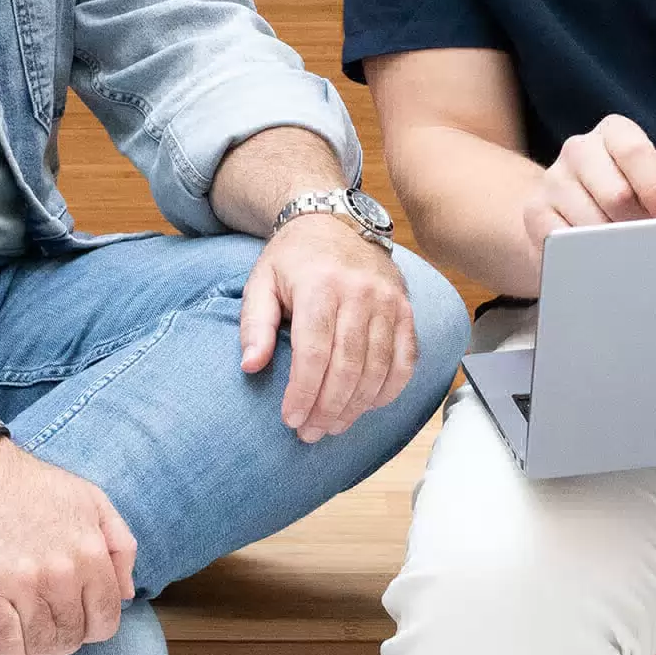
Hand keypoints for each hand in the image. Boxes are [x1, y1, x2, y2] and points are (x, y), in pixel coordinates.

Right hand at [0, 432, 137, 654]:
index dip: (95, 629)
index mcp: (90, 550)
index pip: (107, 618)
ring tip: (32, 649)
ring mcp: (22, 582)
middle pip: (73, 636)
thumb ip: (120, 543)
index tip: (81, 626)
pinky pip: (5, 643)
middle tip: (52, 635)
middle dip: (65, 642)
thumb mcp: (91, 499)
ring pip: (41, 645)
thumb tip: (129, 592)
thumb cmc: (32, 484)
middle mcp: (61, 571)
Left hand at [239, 214, 417, 443]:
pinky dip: (389, 390)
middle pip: (348, 366)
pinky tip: (367, 406)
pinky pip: (405, 359)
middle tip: (310, 433)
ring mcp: (388, 301)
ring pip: (378, 368)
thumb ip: (254, 325)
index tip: (290, 419)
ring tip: (333, 426)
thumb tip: (250, 366)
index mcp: (320, 285)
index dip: (303, 392)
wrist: (335, 221)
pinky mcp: (405, 309)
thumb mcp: (261, 282)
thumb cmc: (293, 258)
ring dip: (356, 406)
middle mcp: (360, 293)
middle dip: (328, 408)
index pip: (314, 352)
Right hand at [521, 114, 655, 260]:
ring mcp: (553, 180)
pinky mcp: (534, 212)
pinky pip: (565, 241)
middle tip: (646, 241)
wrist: (573, 211)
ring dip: (614, 245)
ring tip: (622, 249)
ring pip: (593, 224)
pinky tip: (594, 255)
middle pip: (616, 194)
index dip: (655, 189)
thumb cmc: (628, 194)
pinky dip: (586, 254)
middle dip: (637, 225)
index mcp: (613, 132)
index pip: (634, 151)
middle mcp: (579, 148)